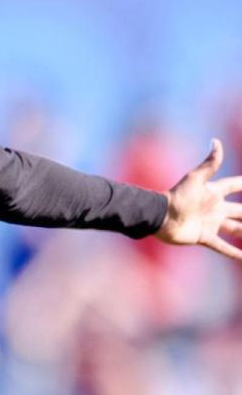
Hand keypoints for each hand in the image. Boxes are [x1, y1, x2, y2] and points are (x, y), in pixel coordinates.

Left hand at [156, 138, 241, 259]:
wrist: (160, 217)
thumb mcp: (195, 178)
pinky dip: (234, 252)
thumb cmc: (177, 196)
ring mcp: (211, 223)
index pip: (235, 185)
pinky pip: (222, 246)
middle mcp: (215, 208)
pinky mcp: (204, 237)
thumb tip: (216, 141)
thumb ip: (209, 163)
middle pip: (241, 210)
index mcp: (214, 193)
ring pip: (236, 229)